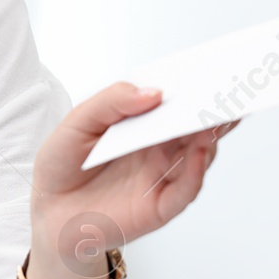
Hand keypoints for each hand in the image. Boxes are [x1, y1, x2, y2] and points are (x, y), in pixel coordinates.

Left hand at [31, 82, 236, 254]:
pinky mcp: (159, 207)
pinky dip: (195, 172)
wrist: (47, 211)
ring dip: (209, 136)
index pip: (178, 102)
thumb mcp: (78, 123)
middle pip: (197, 126)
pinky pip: (185, 190)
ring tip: (213, 117)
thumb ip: (112, 103)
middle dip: (215, 108)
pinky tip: (198, 153)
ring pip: (199, 154)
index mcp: (144, 123)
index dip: (199, 86)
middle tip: (231, 88)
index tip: (218, 67)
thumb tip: (155, 92)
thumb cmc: (62, 164)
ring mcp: (163, 177)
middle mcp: (160, 149)